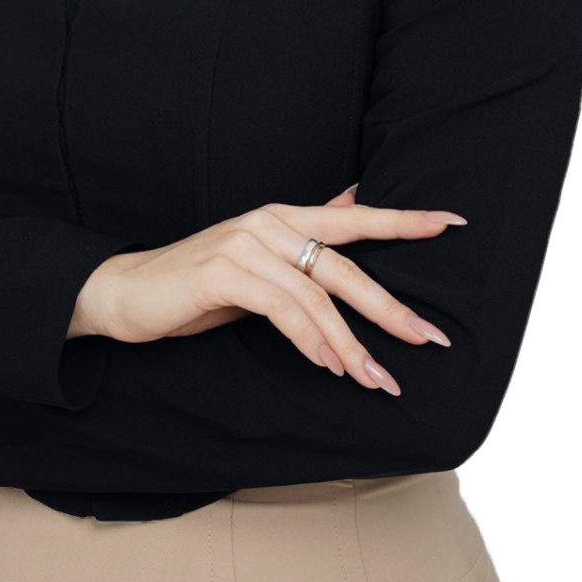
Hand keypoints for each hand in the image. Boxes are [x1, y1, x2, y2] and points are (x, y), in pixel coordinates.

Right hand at [96, 186, 465, 392]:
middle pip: (345, 264)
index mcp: (282, 217)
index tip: (451, 223)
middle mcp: (268, 222)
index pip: (354, 217)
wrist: (129, 292)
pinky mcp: (224, 272)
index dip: (403, 219)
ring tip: (376, 378)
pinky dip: (310, 339)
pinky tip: (328, 363)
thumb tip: (354, 202)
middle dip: (390, 307)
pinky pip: (282, 308)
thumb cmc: (198, 281)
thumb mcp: (258, 257)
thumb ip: (306, 236)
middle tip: (429, 338)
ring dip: (351, 342)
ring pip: (317, 294)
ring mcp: (246, 244)